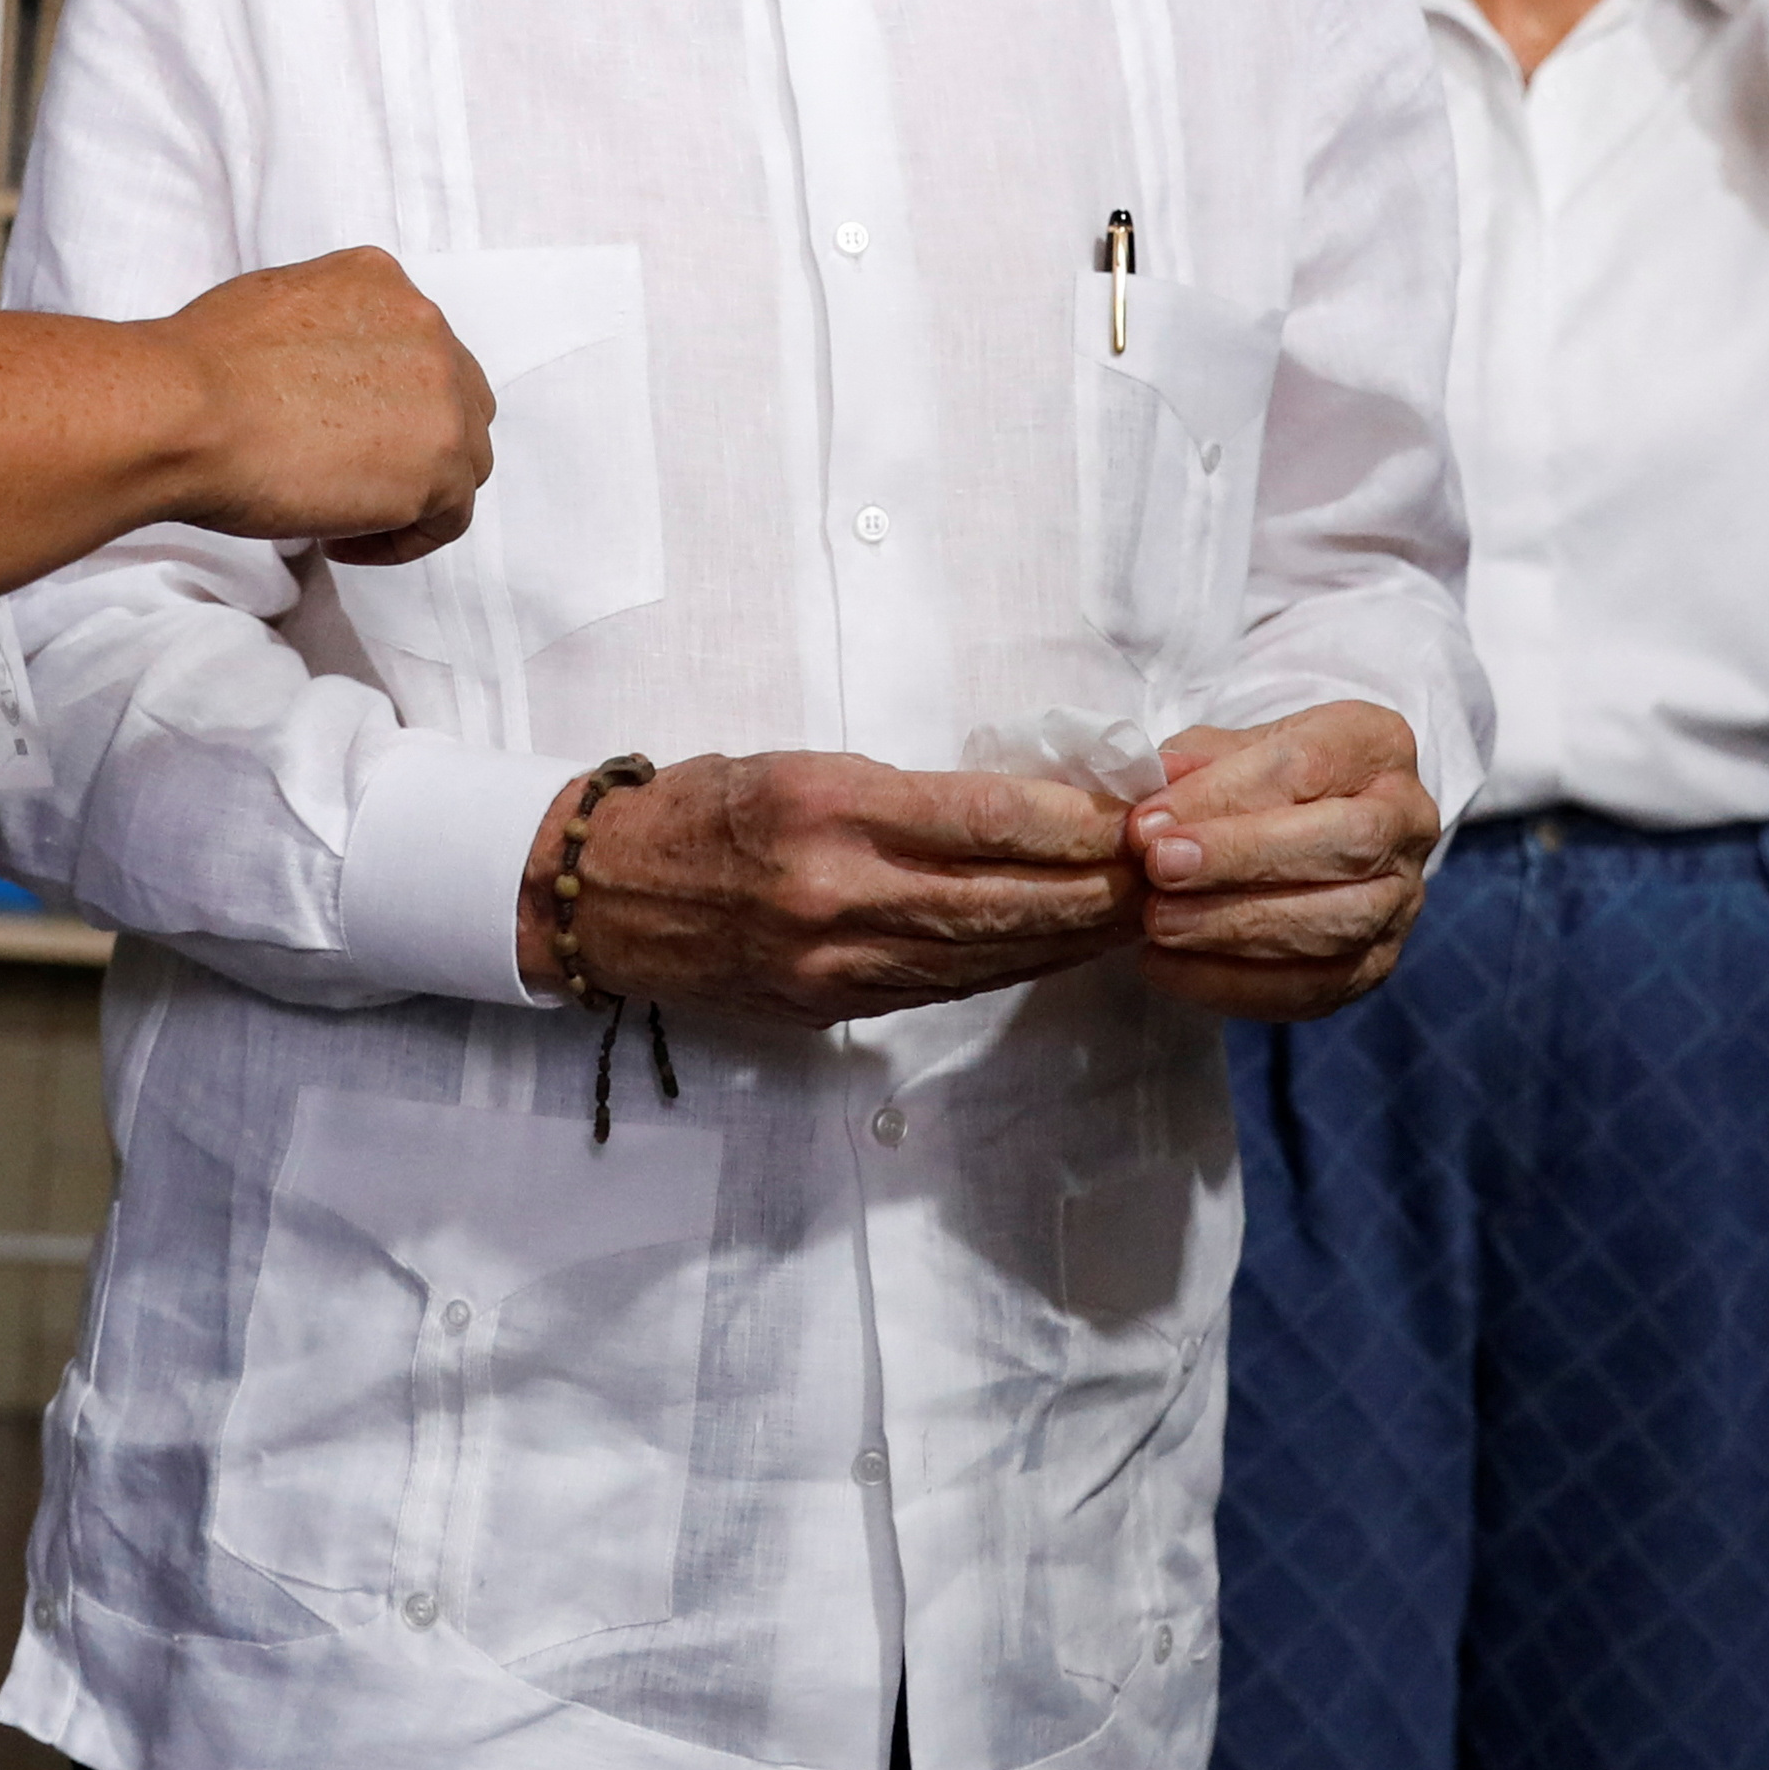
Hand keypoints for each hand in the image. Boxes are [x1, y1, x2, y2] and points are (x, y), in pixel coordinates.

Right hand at [157, 248, 495, 563]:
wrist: (185, 413)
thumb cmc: (196, 373)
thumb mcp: (269, 305)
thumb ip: (322, 332)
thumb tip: (320, 376)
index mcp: (381, 281)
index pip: (417, 349)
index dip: (386, 401)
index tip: (341, 433)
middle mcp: (426, 326)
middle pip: (456, 400)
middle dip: (414, 444)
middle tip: (352, 478)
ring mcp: (442, 396)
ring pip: (463, 459)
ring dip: (411, 493)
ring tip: (339, 516)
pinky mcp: (440, 465)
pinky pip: (446, 519)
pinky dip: (401, 540)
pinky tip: (341, 542)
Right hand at [519, 753, 1140, 1024]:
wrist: (603, 895)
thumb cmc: (705, 805)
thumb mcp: (801, 765)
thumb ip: (904, 792)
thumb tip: (1025, 806)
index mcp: (827, 807)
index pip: (984, 818)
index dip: (1073, 823)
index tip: (1131, 813)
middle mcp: (833, 890)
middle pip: (999, 900)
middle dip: (1095, 891)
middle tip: (1165, 873)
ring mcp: (832, 959)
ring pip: (981, 956)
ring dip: (1069, 939)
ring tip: (1134, 917)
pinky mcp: (829, 1004)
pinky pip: (941, 987)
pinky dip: (1009, 968)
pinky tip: (1057, 952)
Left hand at [1129, 704, 1437, 1021]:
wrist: (1308, 828)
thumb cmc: (1262, 781)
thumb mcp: (1230, 749)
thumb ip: (1194, 765)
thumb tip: (1150, 788)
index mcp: (1376, 745)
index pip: (1306, 766)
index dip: (1222, 797)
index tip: (1148, 824)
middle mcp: (1407, 821)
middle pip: (1345, 843)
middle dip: (1243, 860)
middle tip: (1158, 871)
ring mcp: (1402, 901)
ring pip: (1335, 924)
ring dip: (1235, 928)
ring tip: (1158, 924)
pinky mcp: (1377, 965)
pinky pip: (1316, 989)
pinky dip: (1235, 985)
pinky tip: (1169, 969)